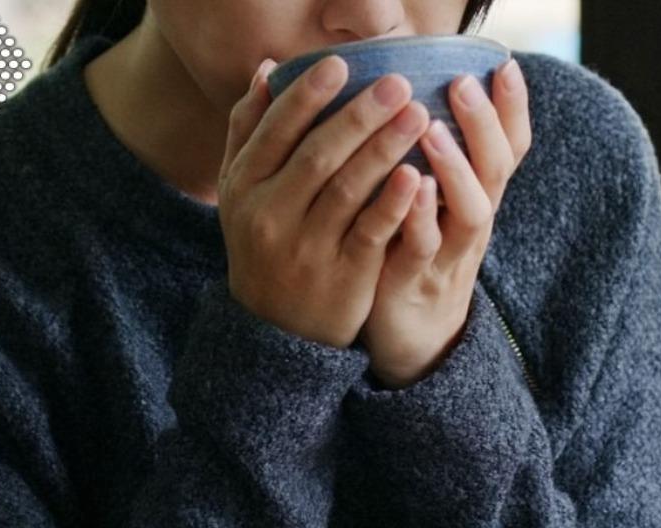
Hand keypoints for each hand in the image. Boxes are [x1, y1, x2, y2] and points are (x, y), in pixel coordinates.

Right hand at [218, 54, 431, 348]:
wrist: (275, 330)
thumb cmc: (266, 243)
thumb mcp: (242, 193)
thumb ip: (249, 133)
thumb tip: (266, 70)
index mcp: (244, 187)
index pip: (274, 132)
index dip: (306, 96)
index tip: (341, 64)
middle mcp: (269, 216)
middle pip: (316, 156)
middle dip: (358, 116)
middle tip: (397, 82)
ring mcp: (306, 249)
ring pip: (347, 191)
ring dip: (383, 149)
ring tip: (418, 115)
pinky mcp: (342, 278)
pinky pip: (370, 233)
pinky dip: (392, 203)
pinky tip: (416, 175)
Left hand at [359, 58, 532, 387]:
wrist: (413, 343)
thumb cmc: (414, 259)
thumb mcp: (434, 208)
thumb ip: (436, 162)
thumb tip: (420, 97)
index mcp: (476, 199)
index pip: (509, 150)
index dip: (513, 110)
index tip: (506, 65)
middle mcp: (472, 224)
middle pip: (496, 171)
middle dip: (484, 124)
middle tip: (465, 82)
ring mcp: (450, 255)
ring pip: (470, 211)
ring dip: (454, 168)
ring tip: (433, 130)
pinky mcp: (418, 283)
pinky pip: (423, 250)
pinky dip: (418, 218)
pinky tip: (407, 191)